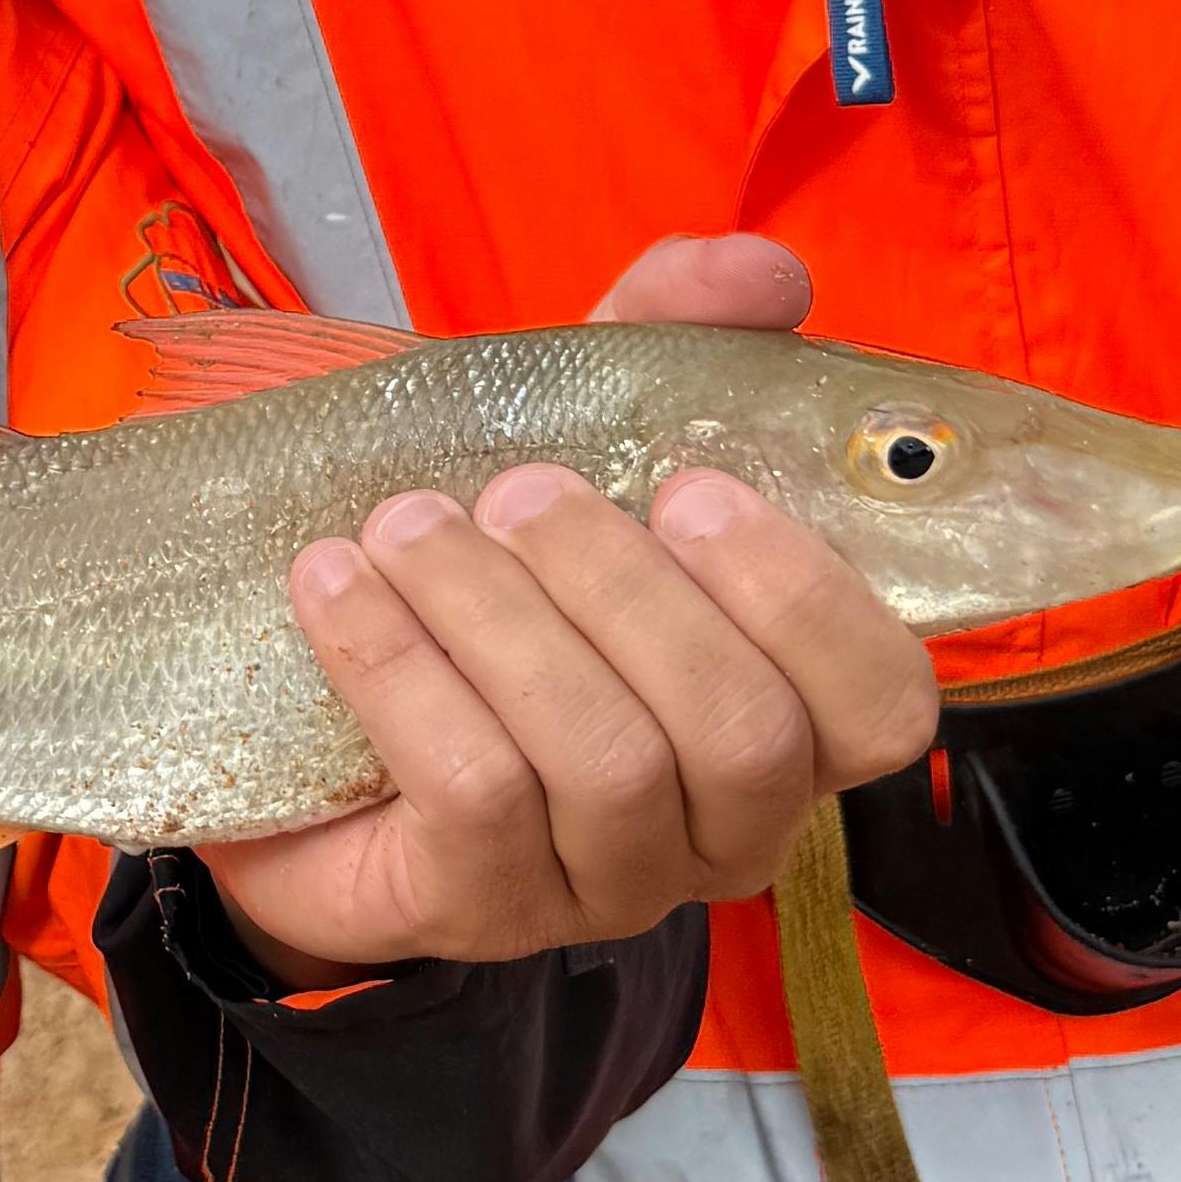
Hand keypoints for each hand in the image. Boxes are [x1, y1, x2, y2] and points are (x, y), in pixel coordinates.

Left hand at [202, 228, 936, 973]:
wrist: (297, 726)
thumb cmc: (489, 583)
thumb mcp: (579, 443)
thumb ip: (671, 344)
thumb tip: (764, 269)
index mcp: (784, 716)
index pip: (883, 705)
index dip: (810, 600)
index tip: (693, 486)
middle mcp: (721, 825)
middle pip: (740, 732)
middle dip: (626, 592)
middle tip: (524, 491)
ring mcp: (605, 884)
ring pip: (605, 765)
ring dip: (501, 621)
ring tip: (410, 525)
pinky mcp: (481, 911)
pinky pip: (473, 798)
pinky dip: (400, 671)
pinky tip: (338, 586)